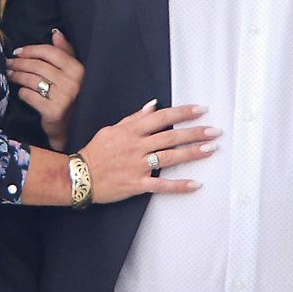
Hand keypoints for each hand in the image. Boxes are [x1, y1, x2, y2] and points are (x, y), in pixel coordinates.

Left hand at [5, 28, 84, 148]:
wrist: (69, 127)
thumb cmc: (69, 96)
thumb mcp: (72, 73)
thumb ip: (65, 52)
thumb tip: (56, 33)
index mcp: (77, 69)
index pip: (49, 52)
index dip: (30, 50)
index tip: (17, 52)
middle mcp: (72, 82)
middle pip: (38, 65)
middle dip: (19, 63)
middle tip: (8, 63)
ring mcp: (63, 97)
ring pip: (32, 79)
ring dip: (17, 76)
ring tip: (9, 75)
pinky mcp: (53, 111)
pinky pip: (29, 95)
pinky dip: (22, 92)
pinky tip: (20, 92)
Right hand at [78, 97, 217, 205]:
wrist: (78, 176)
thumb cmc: (95, 152)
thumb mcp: (112, 129)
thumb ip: (134, 118)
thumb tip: (153, 106)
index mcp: (131, 131)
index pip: (162, 117)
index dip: (183, 113)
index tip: (201, 110)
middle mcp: (137, 147)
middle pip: (170, 137)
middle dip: (194, 133)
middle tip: (214, 131)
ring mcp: (137, 166)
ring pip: (169, 157)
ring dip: (192, 153)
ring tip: (211, 149)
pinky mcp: (137, 184)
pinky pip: (161, 185)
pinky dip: (179, 185)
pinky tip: (195, 184)